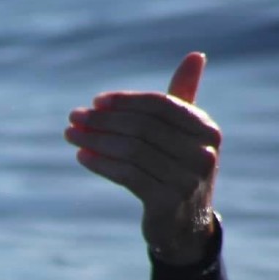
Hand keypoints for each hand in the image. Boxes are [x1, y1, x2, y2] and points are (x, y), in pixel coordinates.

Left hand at [65, 52, 221, 265]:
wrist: (183, 224)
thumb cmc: (177, 168)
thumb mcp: (184, 133)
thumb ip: (183, 97)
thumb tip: (196, 55)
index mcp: (207, 130)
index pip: (161, 105)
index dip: (125, 101)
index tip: (95, 103)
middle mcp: (203, 153)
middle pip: (142, 127)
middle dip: (103, 120)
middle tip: (74, 118)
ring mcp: (187, 179)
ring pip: (131, 151)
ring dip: (95, 140)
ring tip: (71, 135)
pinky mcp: (167, 201)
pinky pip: (127, 175)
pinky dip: (101, 164)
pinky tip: (82, 156)